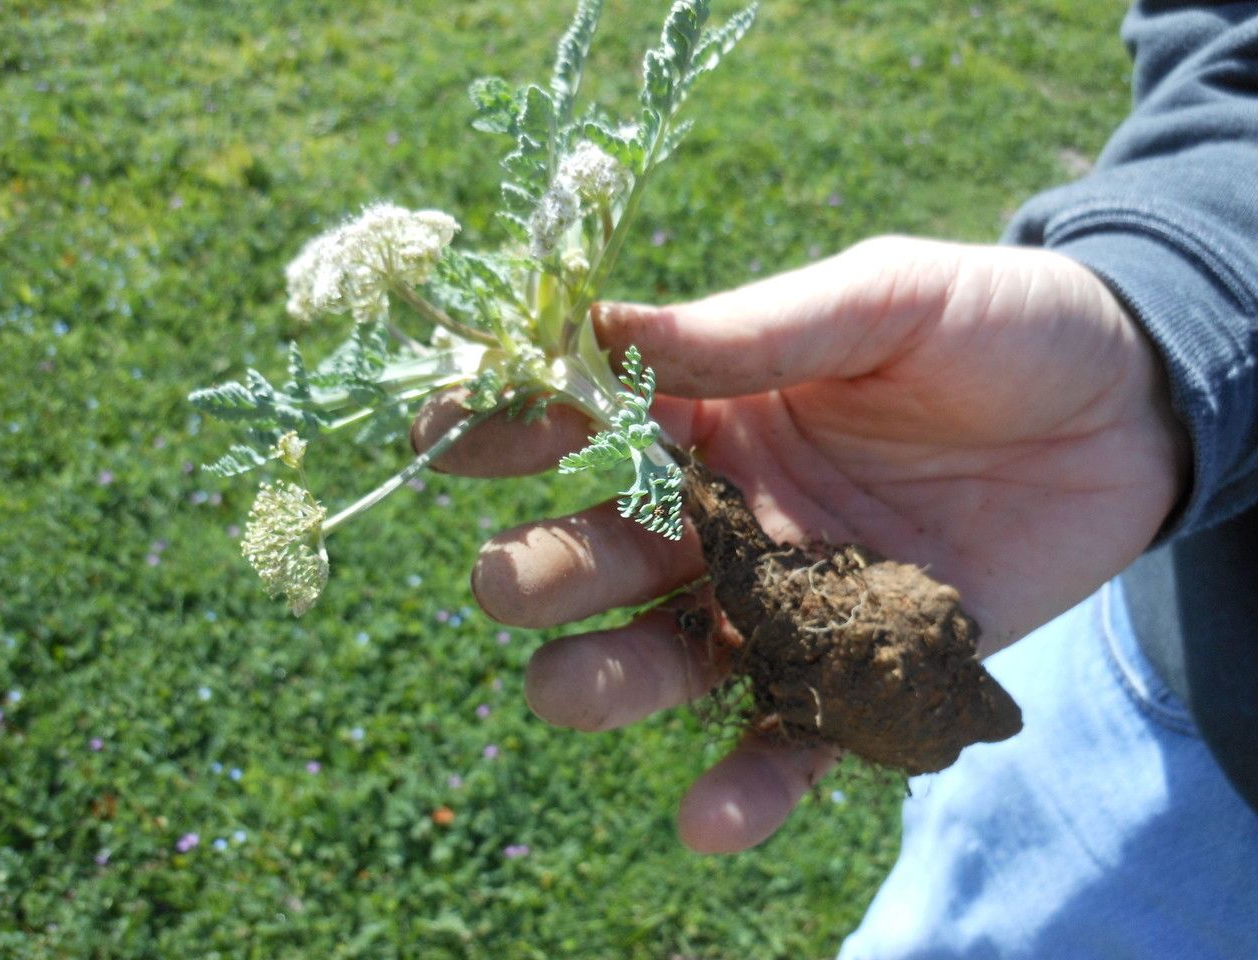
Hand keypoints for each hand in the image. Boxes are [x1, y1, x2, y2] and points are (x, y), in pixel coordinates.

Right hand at [414, 235, 1189, 851]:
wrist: (1126, 410)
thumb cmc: (998, 325)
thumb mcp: (884, 297)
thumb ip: (758, 327)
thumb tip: (611, 332)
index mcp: (715, 411)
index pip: (587, 425)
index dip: (511, 427)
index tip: (443, 433)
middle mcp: (728, 511)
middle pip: (610, 553)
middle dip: (548, 569)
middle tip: (507, 581)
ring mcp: (787, 597)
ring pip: (672, 655)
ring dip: (611, 682)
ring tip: (564, 692)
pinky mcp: (860, 670)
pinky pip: (790, 742)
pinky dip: (747, 785)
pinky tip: (708, 818)